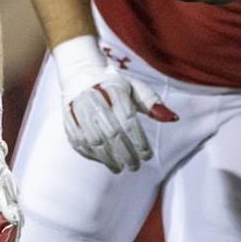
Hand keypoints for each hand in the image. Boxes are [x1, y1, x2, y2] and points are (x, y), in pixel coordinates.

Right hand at [62, 68, 176, 172]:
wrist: (80, 73)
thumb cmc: (113, 85)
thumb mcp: (134, 88)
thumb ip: (152, 104)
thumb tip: (173, 119)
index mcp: (114, 89)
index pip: (128, 119)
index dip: (139, 140)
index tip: (148, 155)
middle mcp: (94, 99)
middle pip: (111, 132)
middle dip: (125, 153)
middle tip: (135, 166)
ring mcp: (78, 109)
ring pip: (93, 139)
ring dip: (108, 158)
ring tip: (120, 168)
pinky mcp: (67, 118)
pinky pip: (77, 141)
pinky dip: (91, 155)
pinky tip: (103, 161)